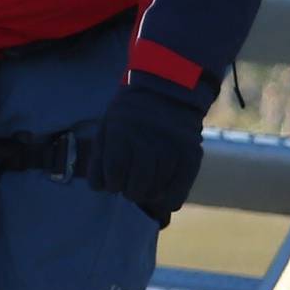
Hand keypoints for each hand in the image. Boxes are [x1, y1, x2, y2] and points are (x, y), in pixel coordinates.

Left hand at [92, 82, 203, 221]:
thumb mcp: (107, 126)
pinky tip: (161, 195)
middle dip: (128, 191)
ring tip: (143, 186)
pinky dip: (168, 198)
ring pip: (155, 191)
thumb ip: (100, 156)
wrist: (167, 90)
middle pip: (135, 188)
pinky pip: (178, 190)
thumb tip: (98, 188)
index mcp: (121, 132)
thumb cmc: (129, 114)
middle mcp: (147, 140)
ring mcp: (172, 148)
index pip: (113, 174)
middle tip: (128, 186)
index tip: (112, 181)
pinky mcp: (190, 155)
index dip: (110, 184)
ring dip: (146, 194)